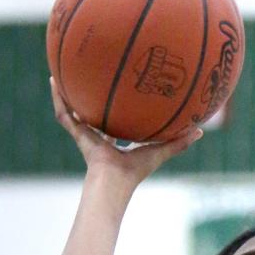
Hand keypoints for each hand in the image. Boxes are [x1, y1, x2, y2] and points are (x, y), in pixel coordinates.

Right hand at [50, 77, 202, 184]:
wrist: (114, 183)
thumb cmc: (135, 172)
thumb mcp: (160, 151)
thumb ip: (178, 142)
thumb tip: (201, 130)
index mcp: (114, 142)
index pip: (113, 123)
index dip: (116, 110)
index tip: (119, 96)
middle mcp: (97, 137)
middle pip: (91, 113)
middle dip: (89, 98)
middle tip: (90, 76)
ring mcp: (85, 135)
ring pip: (73, 110)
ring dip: (68, 93)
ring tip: (64, 71)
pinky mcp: (76, 134)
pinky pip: (64, 114)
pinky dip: (58, 98)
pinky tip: (54, 80)